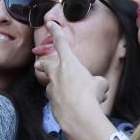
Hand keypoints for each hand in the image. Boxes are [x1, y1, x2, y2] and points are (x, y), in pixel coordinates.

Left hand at [34, 21, 109, 137]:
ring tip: (75, 97)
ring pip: (53, 87)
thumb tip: (97, 87)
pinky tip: (75, 110)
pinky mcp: (52, 105)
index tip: (49, 23)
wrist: (79, 116)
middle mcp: (57, 74)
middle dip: (42, 64)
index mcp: (69, 63)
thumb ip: (96, 82)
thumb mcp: (100, 84)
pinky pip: (58, 102)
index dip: (55, 31)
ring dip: (60, 89)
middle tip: (38, 64)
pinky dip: (65, 104)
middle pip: (45, 65)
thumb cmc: (91, 95)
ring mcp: (52, 90)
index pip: (61, 43)